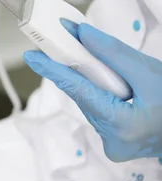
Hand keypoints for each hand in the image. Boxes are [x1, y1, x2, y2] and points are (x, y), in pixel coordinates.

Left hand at [23, 20, 161, 161]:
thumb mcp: (150, 73)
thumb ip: (114, 54)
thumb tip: (80, 35)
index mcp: (122, 126)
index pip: (78, 90)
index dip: (53, 70)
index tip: (31, 55)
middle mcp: (111, 141)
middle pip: (83, 96)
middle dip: (75, 69)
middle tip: (62, 42)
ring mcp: (112, 145)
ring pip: (90, 103)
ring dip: (90, 82)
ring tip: (100, 65)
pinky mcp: (115, 143)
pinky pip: (99, 111)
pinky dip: (101, 94)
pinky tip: (110, 83)